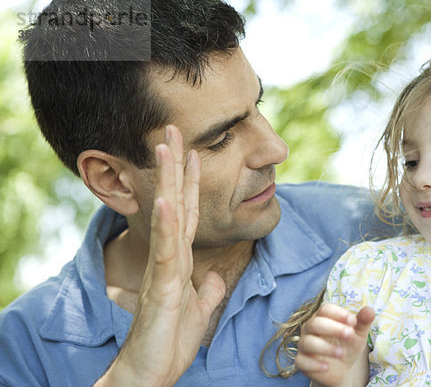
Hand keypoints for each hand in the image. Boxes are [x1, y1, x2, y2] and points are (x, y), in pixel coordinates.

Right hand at [96, 125, 225, 385]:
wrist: (151, 372)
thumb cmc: (170, 341)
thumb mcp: (199, 310)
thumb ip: (207, 290)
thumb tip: (216, 277)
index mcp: (180, 259)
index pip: (188, 211)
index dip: (190, 182)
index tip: (193, 152)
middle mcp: (170, 256)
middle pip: (175, 202)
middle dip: (176, 166)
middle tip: (173, 130)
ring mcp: (163, 268)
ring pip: (168, 217)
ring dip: (168, 182)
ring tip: (166, 148)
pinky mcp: (161, 286)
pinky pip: (166, 250)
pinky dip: (166, 224)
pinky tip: (167, 200)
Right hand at [295, 303, 374, 386]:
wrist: (341, 368)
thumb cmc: (347, 345)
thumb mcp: (357, 334)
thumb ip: (362, 322)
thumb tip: (369, 310)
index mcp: (323, 317)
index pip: (325, 309)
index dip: (338, 313)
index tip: (353, 321)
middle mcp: (310, 329)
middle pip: (315, 323)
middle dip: (333, 328)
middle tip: (350, 334)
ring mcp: (304, 345)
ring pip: (307, 342)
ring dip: (326, 347)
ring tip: (342, 353)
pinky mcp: (302, 362)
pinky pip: (301, 361)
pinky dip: (314, 364)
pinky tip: (327, 367)